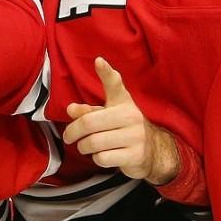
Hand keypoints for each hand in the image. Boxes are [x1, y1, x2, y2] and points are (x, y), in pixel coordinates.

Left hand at [62, 58, 180, 184]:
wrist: (152, 150)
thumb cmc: (122, 128)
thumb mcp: (107, 115)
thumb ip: (88, 111)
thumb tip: (71, 109)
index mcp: (123, 102)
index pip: (114, 84)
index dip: (106, 72)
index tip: (98, 61)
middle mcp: (130, 116)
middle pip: (90, 122)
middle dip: (73, 132)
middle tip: (69, 137)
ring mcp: (135, 136)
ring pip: (94, 142)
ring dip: (84, 147)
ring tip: (85, 147)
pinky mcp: (135, 155)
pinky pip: (103, 158)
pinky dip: (96, 158)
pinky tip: (102, 155)